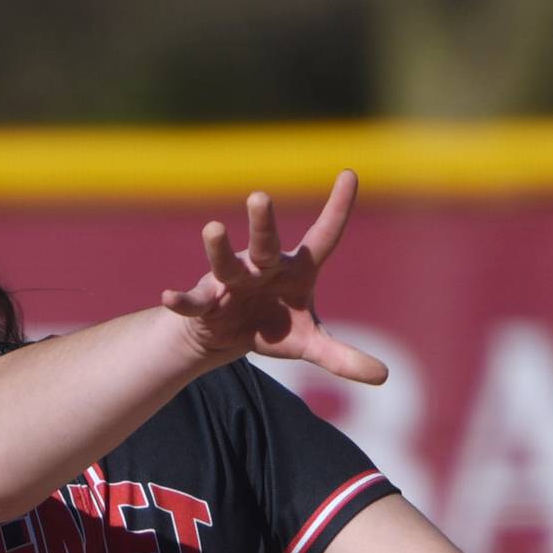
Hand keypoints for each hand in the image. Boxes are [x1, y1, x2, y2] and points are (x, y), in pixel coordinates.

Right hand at [161, 172, 387, 384]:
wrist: (229, 336)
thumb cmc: (275, 326)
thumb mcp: (310, 344)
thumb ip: (342, 357)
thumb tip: (384, 377)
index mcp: (297, 270)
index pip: (323, 236)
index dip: (337, 209)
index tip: (351, 175)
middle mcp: (264, 267)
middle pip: (265, 243)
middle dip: (262, 223)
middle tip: (260, 197)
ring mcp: (233, 282)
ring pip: (226, 263)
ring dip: (219, 249)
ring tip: (213, 228)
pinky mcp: (207, 302)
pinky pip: (193, 300)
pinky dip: (181, 300)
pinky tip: (168, 296)